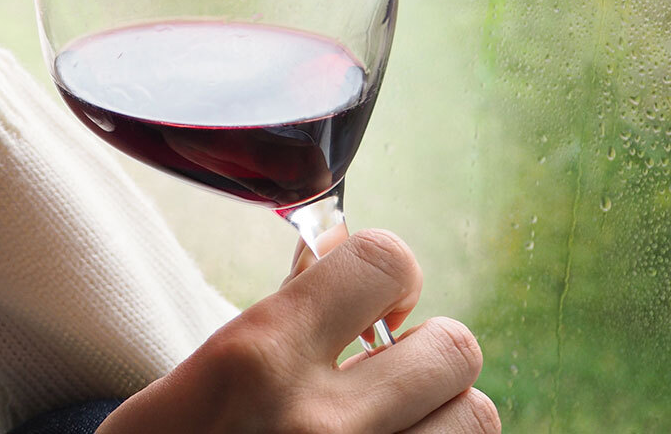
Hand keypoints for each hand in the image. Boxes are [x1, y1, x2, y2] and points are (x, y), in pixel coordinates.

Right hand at [99, 230, 498, 433]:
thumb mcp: (197, 375)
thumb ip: (277, 313)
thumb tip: (338, 254)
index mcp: (257, 358)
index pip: (383, 263)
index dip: (390, 271)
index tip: (375, 299)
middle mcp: (320, 425)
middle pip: (454, 348)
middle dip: (424, 351)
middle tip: (385, 370)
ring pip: (474, 417)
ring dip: (440, 413)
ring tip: (395, 421)